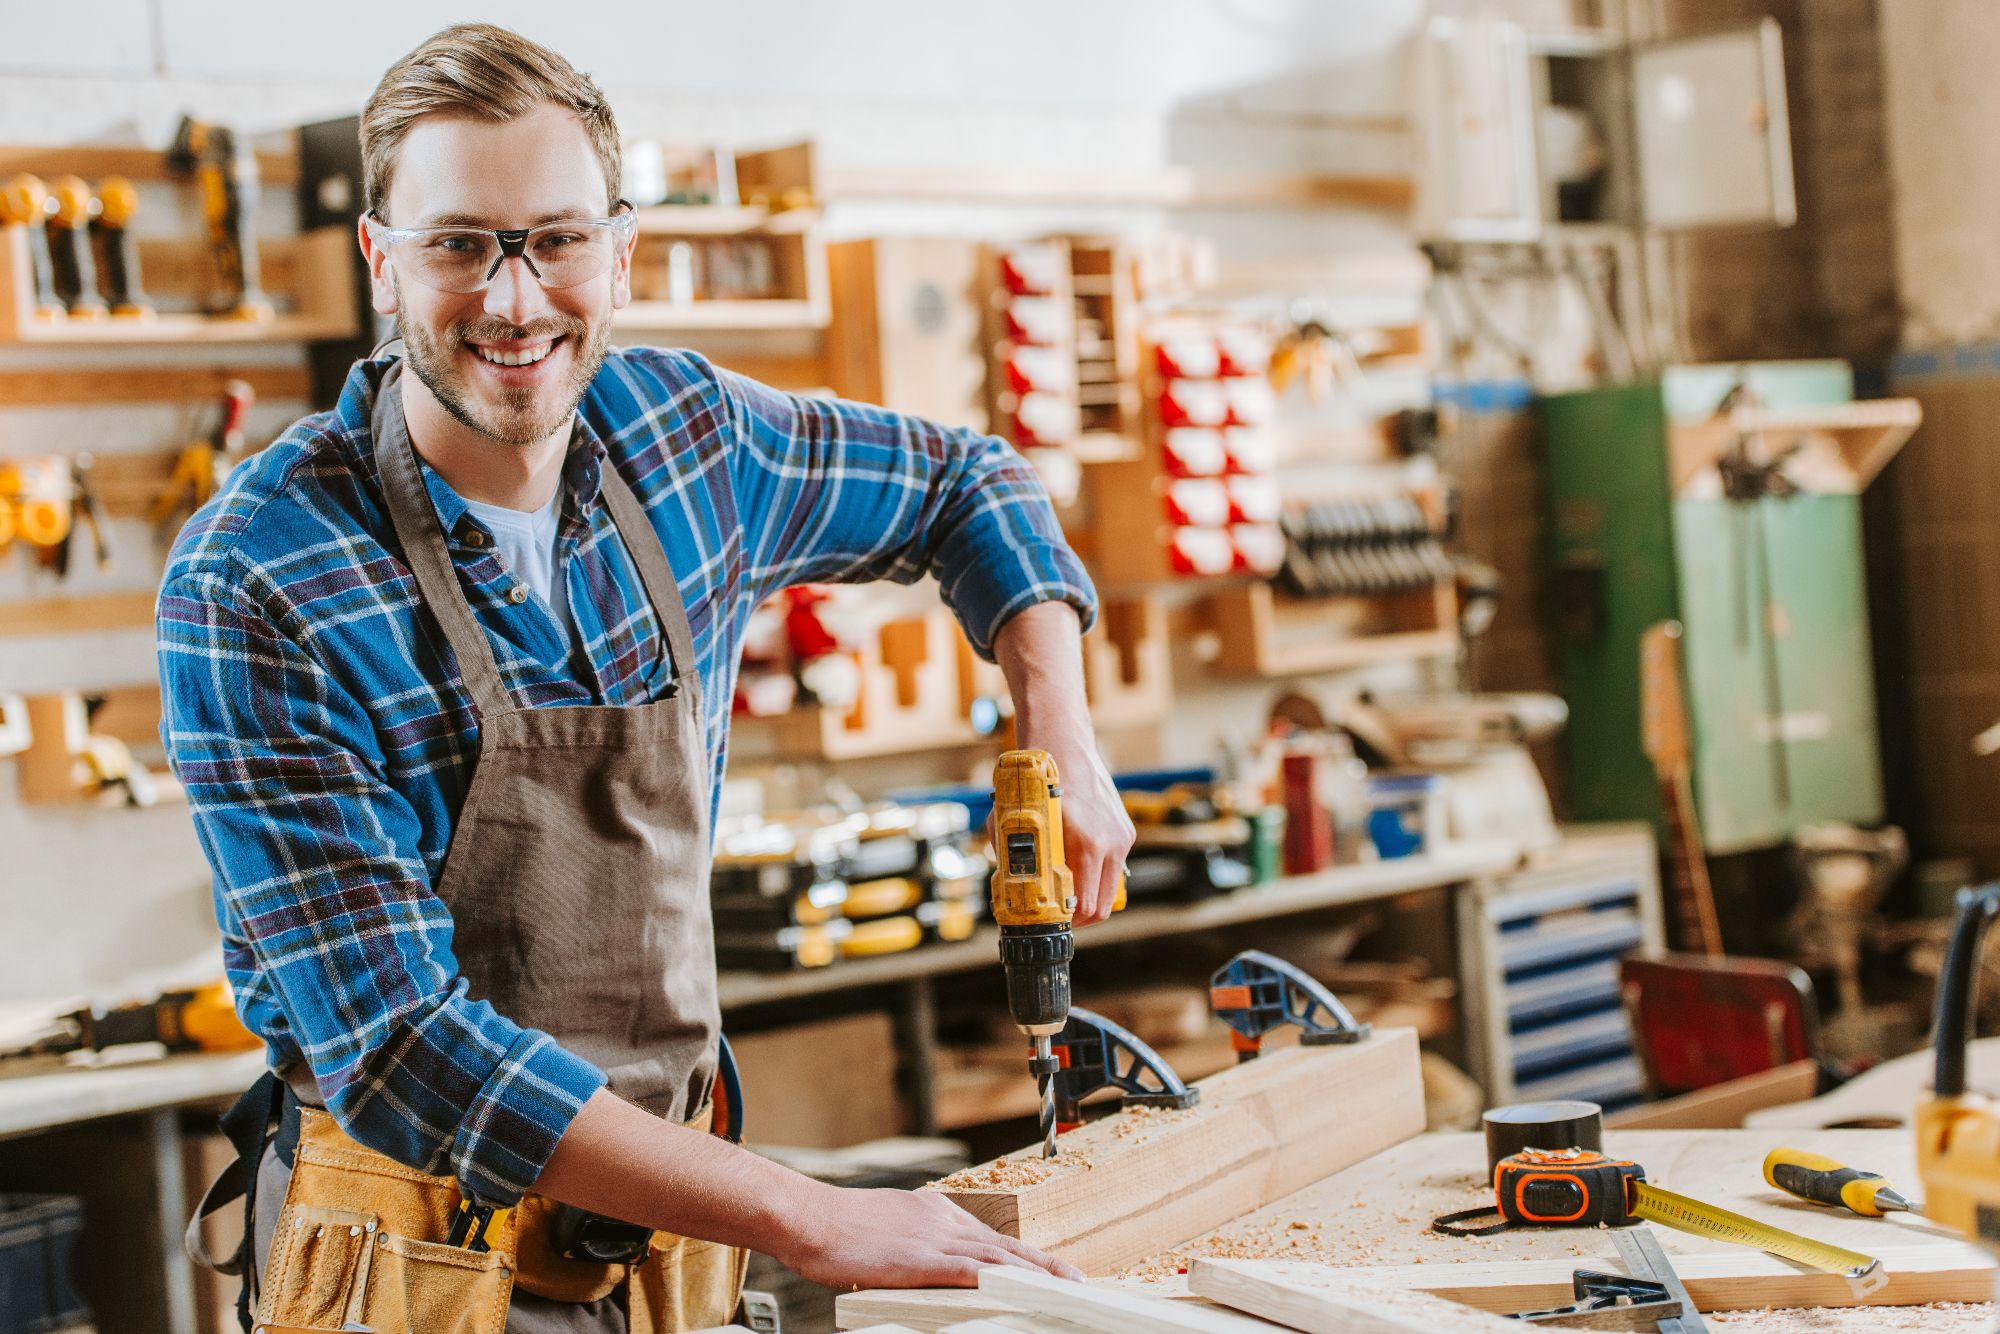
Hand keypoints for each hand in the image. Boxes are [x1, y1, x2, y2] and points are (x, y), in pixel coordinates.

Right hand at [776, 1182, 1084, 1287]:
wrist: (808, 1217)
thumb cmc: (839, 1227)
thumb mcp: (890, 1228)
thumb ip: (917, 1244)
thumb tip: (932, 1263)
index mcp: (936, 1214)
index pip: (994, 1238)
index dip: (1027, 1255)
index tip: (1053, 1268)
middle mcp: (943, 1221)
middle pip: (1005, 1246)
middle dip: (1044, 1265)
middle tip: (1077, 1281)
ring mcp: (932, 1239)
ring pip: (996, 1258)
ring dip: (1034, 1275)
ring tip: (1064, 1289)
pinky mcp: (917, 1260)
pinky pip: (967, 1272)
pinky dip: (998, 1281)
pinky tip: (1019, 1291)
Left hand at [990, 602, 1135, 925]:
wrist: (1061, 741)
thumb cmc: (1035, 778)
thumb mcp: (1010, 819)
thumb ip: (1010, 852)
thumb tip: (1006, 883)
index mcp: (1085, 841)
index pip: (1086, 905)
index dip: (1067, 921)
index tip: (1049, 920)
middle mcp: (1109, 841)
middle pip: (1101, 905)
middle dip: (1077, 915)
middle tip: (1055, 914)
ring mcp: (1120, 835)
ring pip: (1108, 888)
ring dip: (1087, 894)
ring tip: (1063, 891)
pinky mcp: (1123, 829)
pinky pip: (1111, 866)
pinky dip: (1094, 873)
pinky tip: (1074, 864)